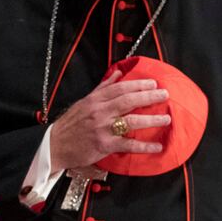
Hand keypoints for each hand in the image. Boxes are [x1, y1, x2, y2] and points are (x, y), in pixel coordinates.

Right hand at [50, 70, 171, 171]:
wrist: (55, 145)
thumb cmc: (71, 124)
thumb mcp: (84, 102)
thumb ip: (103, 88)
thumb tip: (118, 73)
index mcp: (95, 100)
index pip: (120, 88)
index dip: (138, 84)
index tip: (153, 83)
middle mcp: (100, 112)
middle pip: (128, 101)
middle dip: (149, 96)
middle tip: (165, 95)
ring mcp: (102, 129)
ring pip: (131, 121)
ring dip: (151, 119)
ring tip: (166, 118)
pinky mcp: (104, 145)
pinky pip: (128, 145)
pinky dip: (144, 146)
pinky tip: (157, 146)